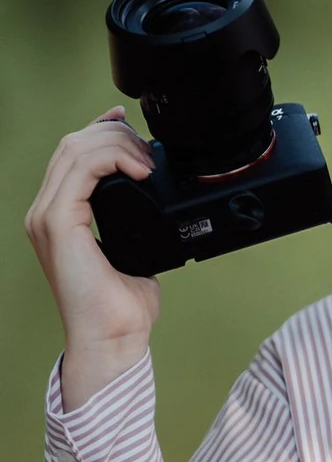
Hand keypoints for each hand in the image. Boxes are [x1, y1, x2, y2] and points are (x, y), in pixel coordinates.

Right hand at [25, 107, 161, 365]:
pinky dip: (112, 159)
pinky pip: (80, 170)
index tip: (130, 124)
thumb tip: (156, 199)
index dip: (101, 131)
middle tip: (147, 150)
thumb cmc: (121, 306)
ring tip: (145, 161)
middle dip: (114, 135)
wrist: (113, 338)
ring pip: (74, 149)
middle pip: (71, 144)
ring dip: (116, 144)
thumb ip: (134, 220)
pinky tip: (139, 170)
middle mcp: (45, 213)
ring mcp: (46, 217)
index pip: (71, 154)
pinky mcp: (58, 224)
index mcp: (58, 215)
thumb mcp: (133, 249)